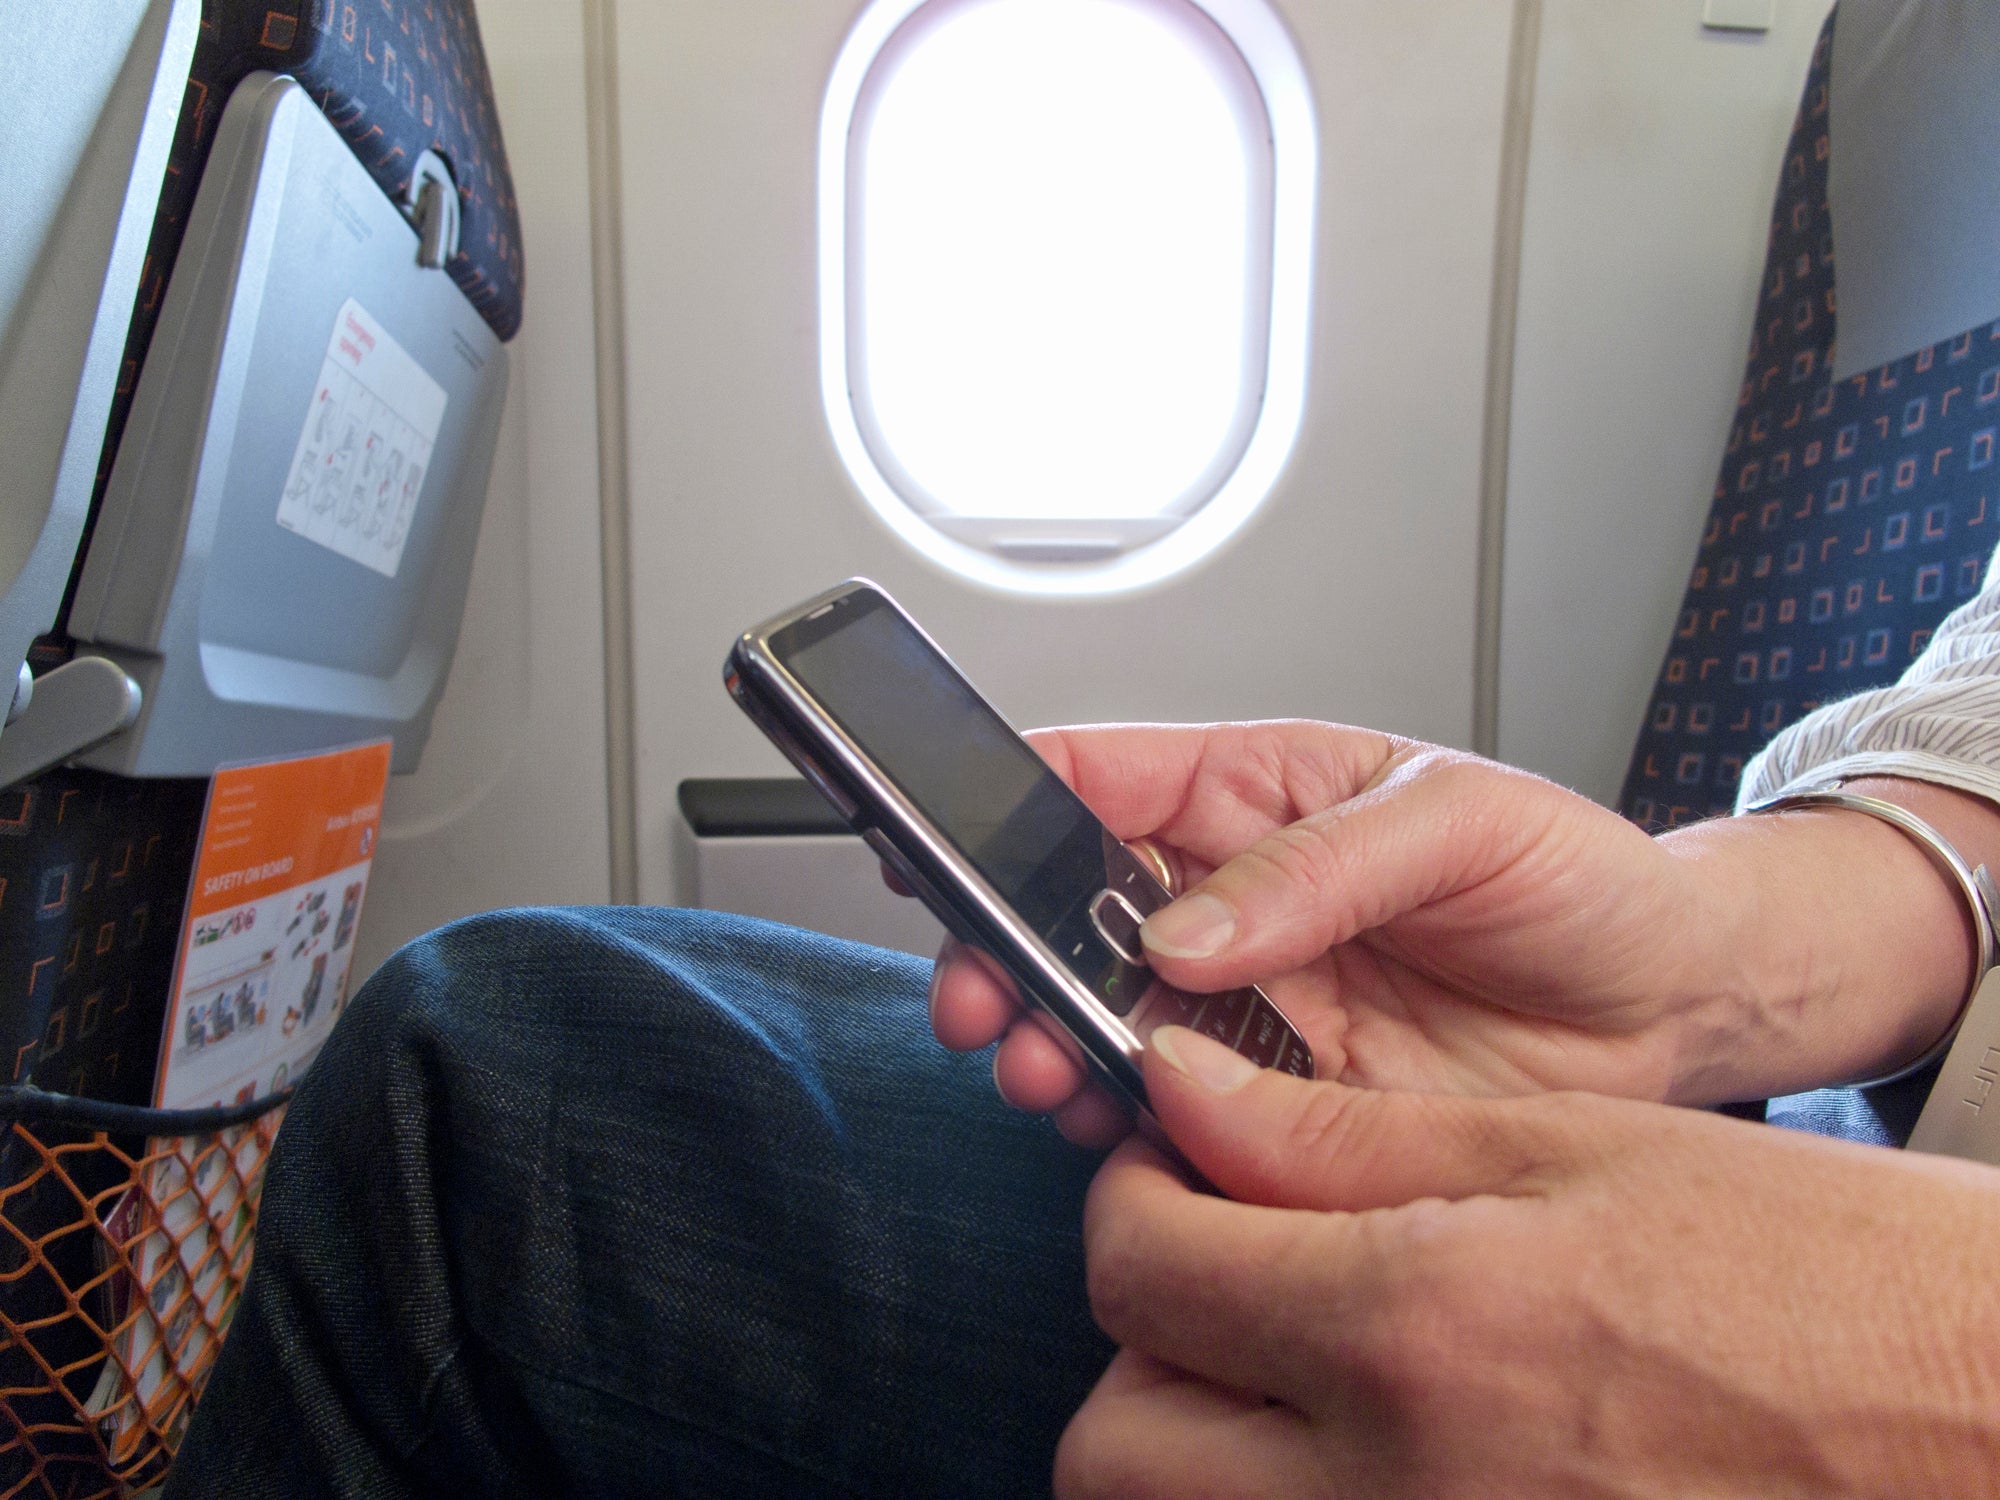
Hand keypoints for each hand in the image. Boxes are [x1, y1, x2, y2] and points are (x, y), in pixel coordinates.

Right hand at [927, 722, 1980, 1144]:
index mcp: (1255, 791)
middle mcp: (1232, 897)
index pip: (1097, 775)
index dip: (1002, 799)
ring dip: (1051, 1040)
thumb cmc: (1576, 878)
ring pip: (1104, 1013)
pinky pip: (1174, 1107)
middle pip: (1068, 908)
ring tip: (1039, 1067)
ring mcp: (1248, 999)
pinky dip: (1127, 1122)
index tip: (935, 838)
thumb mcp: (1458, 820)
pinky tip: (1112, 1126)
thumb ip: (1314, 866)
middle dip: (1004, 950)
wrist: (1672, 1007)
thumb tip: (1183, 925)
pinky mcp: (1280, 1094)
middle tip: (983, 996)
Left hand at [1054, 1027, 1999, 1497]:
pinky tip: (1364, 1447)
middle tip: (1221, 1277)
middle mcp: (1396, 1494)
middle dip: (1142, 1345)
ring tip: (1291, 1368)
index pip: (1136, 1272)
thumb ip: (1341, 1137)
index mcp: (1415, 1331)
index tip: (1172, 1173)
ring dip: (1192, 1448)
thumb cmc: (1808, 1274)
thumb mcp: (1569, 1153)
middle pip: (1115, 1448)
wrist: (1973, 1420)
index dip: (1131, 1199)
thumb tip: (1179, 1093)